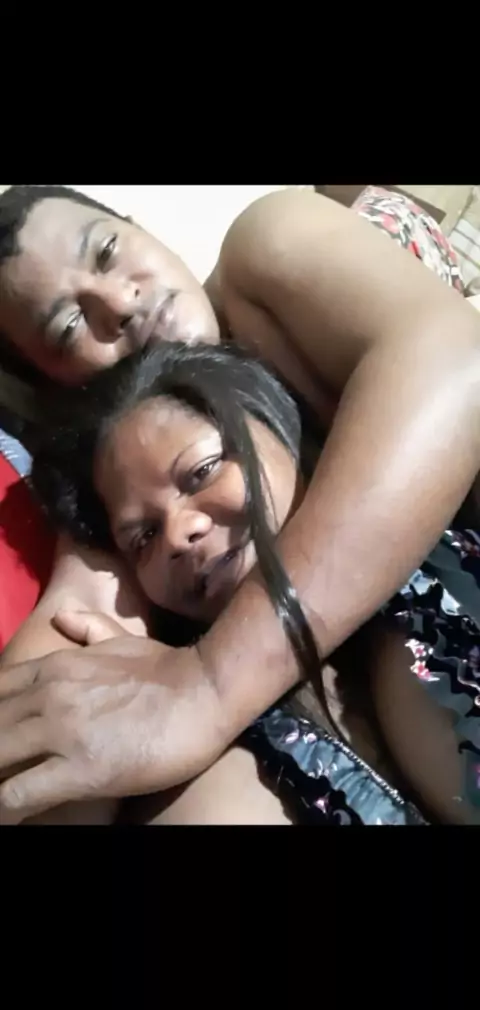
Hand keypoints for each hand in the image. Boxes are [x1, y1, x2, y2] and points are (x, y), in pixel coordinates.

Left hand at [0, 612, 225, 822]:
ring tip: (4, 791)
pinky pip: (18, 795)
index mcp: (54, 667)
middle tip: (3, 766)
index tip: (4, 738)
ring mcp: (61, 732)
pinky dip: (8, 807)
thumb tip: (63, 616)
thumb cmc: (168, 668)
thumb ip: (88, 628)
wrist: (206, 690)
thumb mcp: (122, 638)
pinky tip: (16, 811)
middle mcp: (48, 696)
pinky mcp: (80, 770)